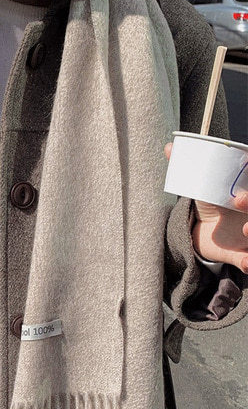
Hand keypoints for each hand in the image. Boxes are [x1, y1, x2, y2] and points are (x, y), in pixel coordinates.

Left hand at [165, 146, 247, 276]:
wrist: (205, 229)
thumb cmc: (210, 202)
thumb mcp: (202, 185)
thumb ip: (190, 167)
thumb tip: (168, 146)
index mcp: (246, 194)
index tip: (237, 194)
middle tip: (239, 201)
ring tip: (247, 231)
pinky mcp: (245, 254)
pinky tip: (245, 262)